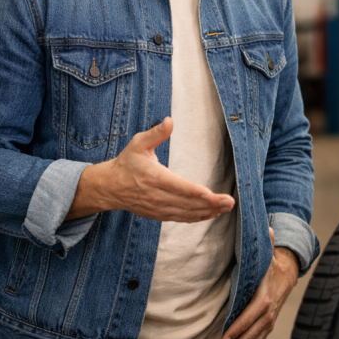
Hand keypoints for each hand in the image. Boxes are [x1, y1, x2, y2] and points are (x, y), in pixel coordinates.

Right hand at [66, 117, 234, 221]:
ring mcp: (158, 207)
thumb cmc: (127, 163)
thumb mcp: (138, 143)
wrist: (110, 187)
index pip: (177, 186)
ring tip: (226, 208)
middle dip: (210, 203)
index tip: (210, 194)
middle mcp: (157, 196)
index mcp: (154, 177)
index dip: (194, 192)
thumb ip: (156, 133)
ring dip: (207, 212)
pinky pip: (181, 218)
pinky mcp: (158, 214)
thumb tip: (169, 121)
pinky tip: (211, 214)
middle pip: (186, 202)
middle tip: (229, 202)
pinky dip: (197, 218)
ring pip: (186, 213)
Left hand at [222, 227, 298, 338]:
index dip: (238, 326)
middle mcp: (270, 308)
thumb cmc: (271, 264)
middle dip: (237, 338)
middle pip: (253, 329)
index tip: (225, 335)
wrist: (288, 272)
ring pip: (257, 335)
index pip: (252, 314)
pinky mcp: (272, 321)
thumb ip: (266, 243)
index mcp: (265, 295)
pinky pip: (262, 336)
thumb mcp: (267, 254)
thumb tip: (267, 228)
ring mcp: (272, 316)